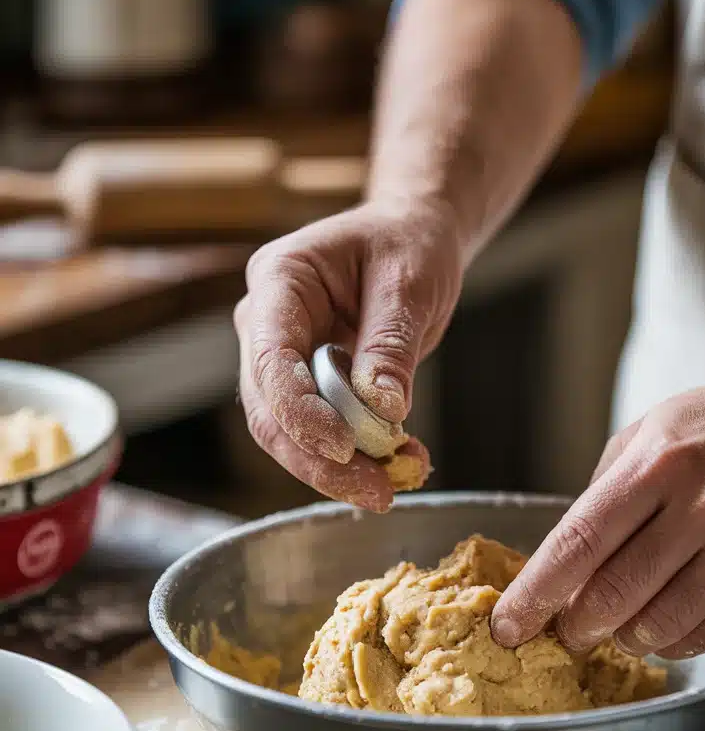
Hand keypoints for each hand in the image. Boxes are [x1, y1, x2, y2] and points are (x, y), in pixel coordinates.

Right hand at [234, 199, 461, 510]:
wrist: (413, 239)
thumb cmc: (408, 244)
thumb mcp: (410, 283)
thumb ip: (390, 345)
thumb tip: (382, 409)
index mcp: (280, 279)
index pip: (270, 358)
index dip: (300, 412)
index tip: (344, 448)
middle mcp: (266, 322)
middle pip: (270, 410)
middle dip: (319, 459)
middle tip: (377, 491)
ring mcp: (281, 357)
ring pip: (287, 434)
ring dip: (336, 470)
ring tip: (391, 486)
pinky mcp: (306, 387)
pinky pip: (317, 434)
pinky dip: (354, 460)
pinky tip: (395, 467)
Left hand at [492, 357, 704, 658]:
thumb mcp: (650, 431)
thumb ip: (602, 492)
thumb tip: (558, 562)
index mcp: (658, 462)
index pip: (578, 542)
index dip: (535, 594)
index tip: (506, 627)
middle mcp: (702, 504)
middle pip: (613, 595)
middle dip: (576, 627)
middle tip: (567, 631)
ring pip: (660, 626)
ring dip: (625, 638)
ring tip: (618, 625)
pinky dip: (672, 642)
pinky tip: (663, 625)